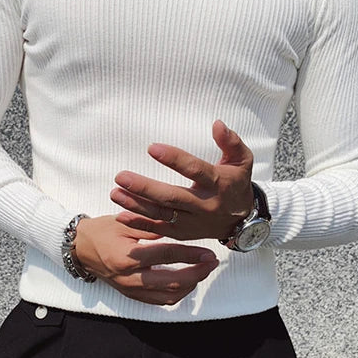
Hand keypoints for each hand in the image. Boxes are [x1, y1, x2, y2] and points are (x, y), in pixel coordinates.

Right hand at [74, 215, 218, 305]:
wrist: (80, 248)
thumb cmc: (102, 231)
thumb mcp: (125, 222)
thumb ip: (151, 226)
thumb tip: (179, 228)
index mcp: (127, 258)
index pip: (166, 257)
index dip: (191, 255)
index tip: (209, 252)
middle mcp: (129, 279)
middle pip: (172, 283)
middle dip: (197, 274)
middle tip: (211, 263)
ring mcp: (130, 290)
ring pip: (168, 297)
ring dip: (190, 286)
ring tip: (202, 271)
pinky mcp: (131, 295)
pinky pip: (159, 301)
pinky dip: (177, 293)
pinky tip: (187, 281)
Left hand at [110, 120, 254, 240]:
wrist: (241, 221)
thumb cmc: (236, 183)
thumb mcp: (242, 160)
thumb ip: (231, 142)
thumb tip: (217, 124)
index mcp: (218, 184)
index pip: (195, 170)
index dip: (173, 159)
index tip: (151, 148)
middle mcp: (204, 205)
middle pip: (171, 197)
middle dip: (144, 187)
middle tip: (120, 176)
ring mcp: (192, 222)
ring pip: (161, 214)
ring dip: (136, 205)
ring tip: (115, 193)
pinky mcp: (183, 233)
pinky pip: (159, 230)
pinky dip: (139, 224)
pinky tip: (120, 215)